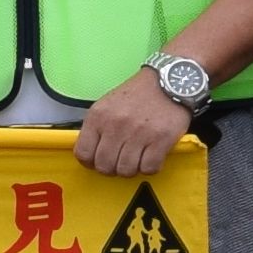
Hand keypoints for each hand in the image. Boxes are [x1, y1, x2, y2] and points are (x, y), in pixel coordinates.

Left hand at [74, 68, 201, 181]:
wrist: (169, 81)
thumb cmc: (138, 94)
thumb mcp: (108, 104)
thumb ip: (97, 128)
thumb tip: (92, 155)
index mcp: (98, 116)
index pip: (83, 153)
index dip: (91, 162)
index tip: (99, 161)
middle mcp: (116, 126)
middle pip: (104, 166)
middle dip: (112, 169)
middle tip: (121, 160)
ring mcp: (139, 133)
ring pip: (126, 171)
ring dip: (132, 169)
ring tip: (138, 157)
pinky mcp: (161, 139)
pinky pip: (149, 168)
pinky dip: (150, 167)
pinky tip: (152, 156)